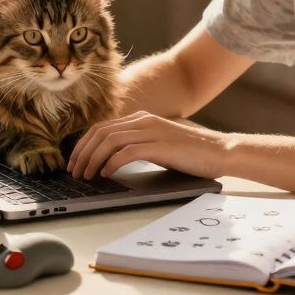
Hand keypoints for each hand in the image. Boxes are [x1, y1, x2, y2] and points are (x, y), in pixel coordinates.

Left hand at [66, 111, 231, 180]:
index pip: (102, 127)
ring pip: (109, 141)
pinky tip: (106, 174)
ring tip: (86, 176)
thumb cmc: (190, 152)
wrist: (220, 151)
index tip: (75, 162)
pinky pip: (127, 152)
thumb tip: (110, 159)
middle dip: (82, 152)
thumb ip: (138, 144)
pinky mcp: (160, 146)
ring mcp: (152, 132)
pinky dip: (111, 163)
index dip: (83, 144)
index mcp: (141, 119)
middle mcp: (144, 121)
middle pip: (100, 133)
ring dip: (92, 159)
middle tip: (74, 171)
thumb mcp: (158, 144)